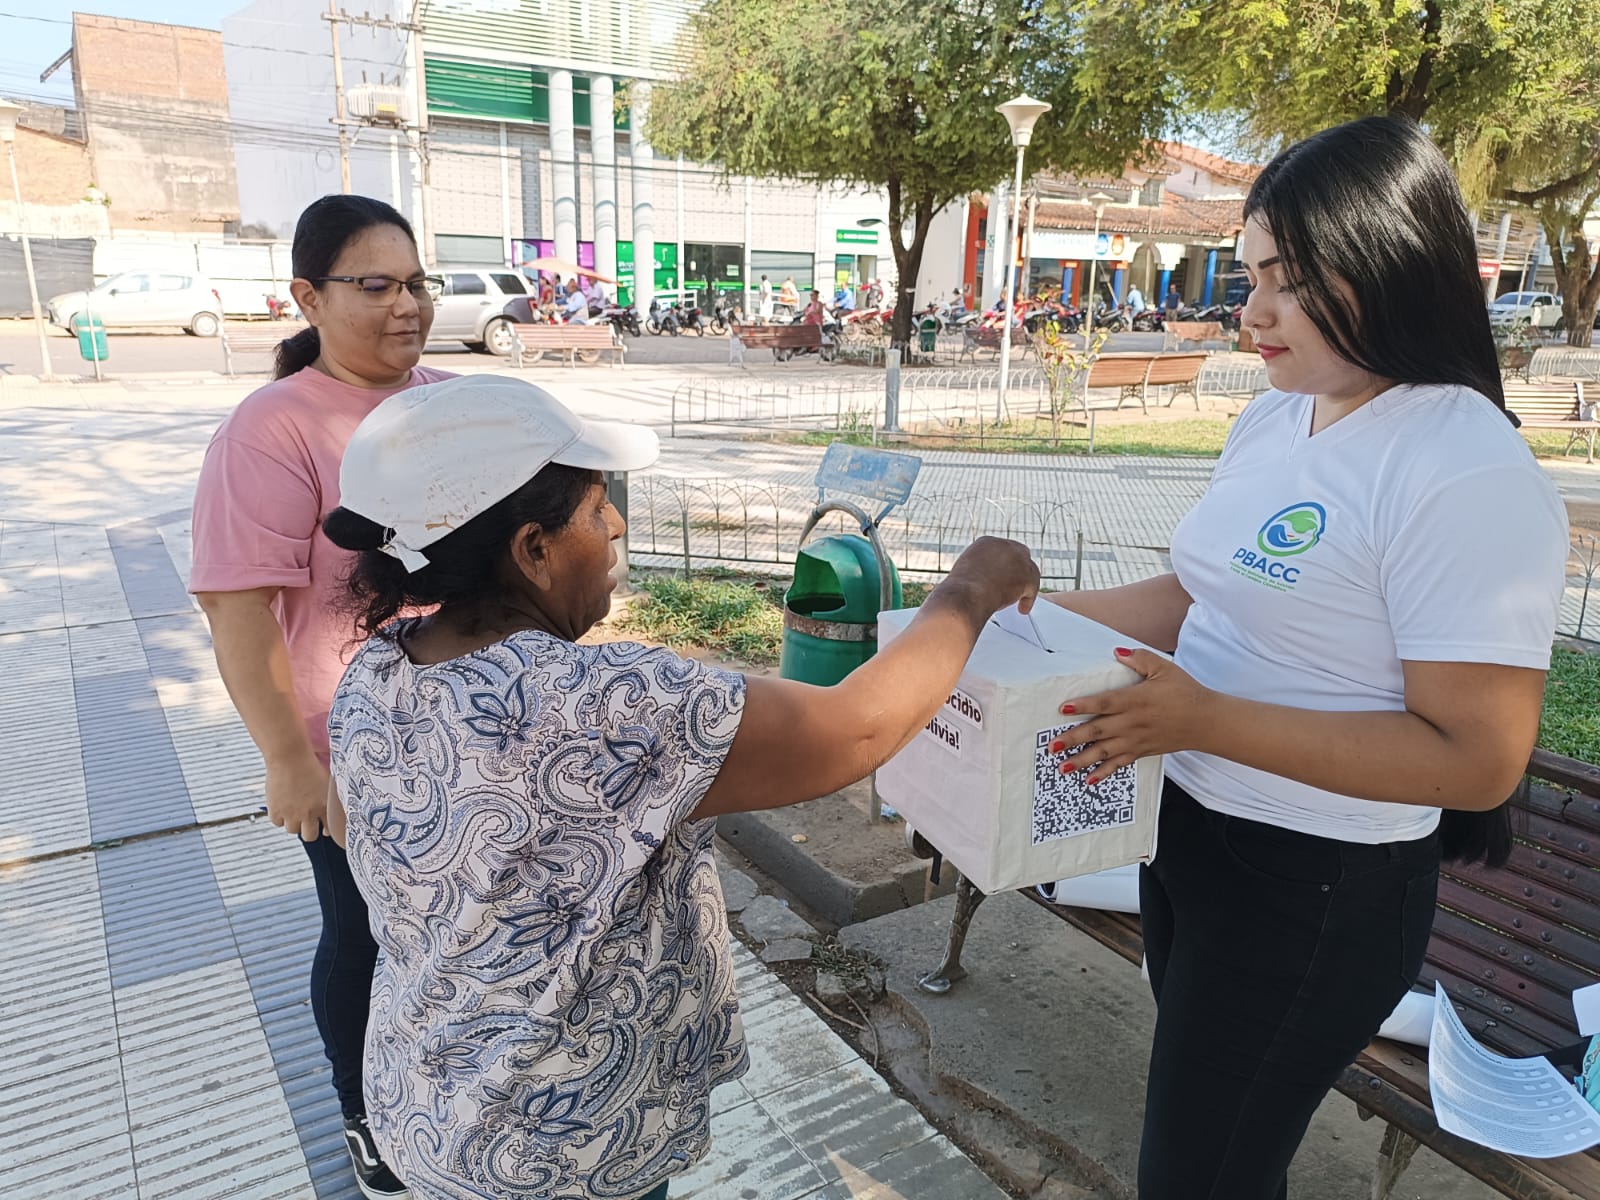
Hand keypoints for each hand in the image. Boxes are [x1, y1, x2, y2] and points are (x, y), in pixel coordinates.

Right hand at [265, 752, 329, 841]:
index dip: (326, 828)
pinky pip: (277, 823)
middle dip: (309, 829)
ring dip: (293, 822)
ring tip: (294, 809)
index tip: (322, 823)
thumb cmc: (311, 762)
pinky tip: (283, 805)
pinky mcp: (276, 810)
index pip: (330, 829)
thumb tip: (338, 806)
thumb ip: (332, 795)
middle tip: (307, 819)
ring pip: (292, 830)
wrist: (289, 755)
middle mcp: (309, 813)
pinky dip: (279, 816)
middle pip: (310, 836)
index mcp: (325, 805)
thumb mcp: (328, 778)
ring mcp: (291, 813)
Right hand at [947, 536, 1040, 614]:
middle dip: (1019, 567)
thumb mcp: (965, 571)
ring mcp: (1018, 559)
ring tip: (1022, 597)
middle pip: (1020, 554)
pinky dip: (1028, 599)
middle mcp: (1005, 546)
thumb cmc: (959, 589)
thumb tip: (982, 580)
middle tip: (1016, 582)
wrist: (965, 595)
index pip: (1002, 550)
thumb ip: (977, 570)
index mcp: (987, 542)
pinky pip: (1032, 587)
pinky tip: (1022, 608)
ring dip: (1026, 583)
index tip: (1004, 573)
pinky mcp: (1027, 576)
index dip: (1005, 563)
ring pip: (1030, 570)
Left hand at [1052, 648, 1211, 782]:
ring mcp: (1136, 739)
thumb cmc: (1185, 692)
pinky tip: (1089, 779)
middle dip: (1073, 739)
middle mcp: (1132, 722)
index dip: (1083, 705)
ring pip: (1104, 751)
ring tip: (1062, 766)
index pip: (1104, 703)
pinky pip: (1119, 764)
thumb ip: (1139, 659)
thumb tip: (1117, 652)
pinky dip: (1104, 773)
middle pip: (1097, 731)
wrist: (1205, 720)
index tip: (1063, 708)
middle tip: (1051, 746)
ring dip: (1082, 760)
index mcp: (1135, 700)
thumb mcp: (1164, 668)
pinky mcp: (1141, 751)